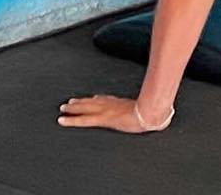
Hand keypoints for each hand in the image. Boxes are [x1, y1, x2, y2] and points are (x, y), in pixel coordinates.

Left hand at [58, 95, 174, 132]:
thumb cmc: (152, 111)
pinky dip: (72, 120)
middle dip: (81, 102)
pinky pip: (83, 120)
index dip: (96, 99)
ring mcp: (105, 110)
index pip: (105, 100)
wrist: (150, 112)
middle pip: (92, 102)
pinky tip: (62, 121)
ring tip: (63, 109)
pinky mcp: (102, 119)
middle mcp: (111, 104)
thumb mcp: (150, 107)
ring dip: (73, 109)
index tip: (91, 98)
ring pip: (85, 108)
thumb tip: (158, 108)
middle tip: (68, 103)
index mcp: (120, 102)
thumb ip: (150, 104)